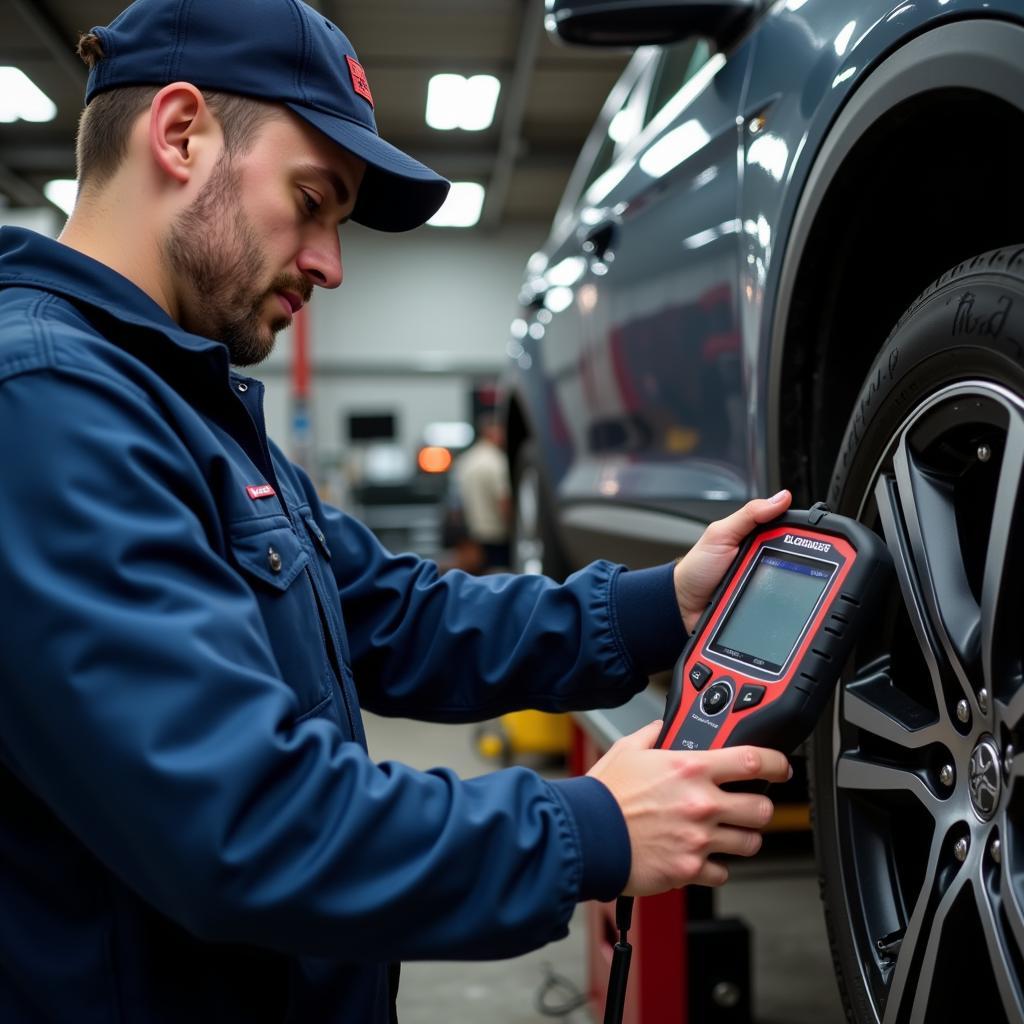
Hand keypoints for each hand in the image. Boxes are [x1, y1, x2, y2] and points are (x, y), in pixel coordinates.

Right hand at [587, 721, 790, 895]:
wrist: (584, 835)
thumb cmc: (602, 794)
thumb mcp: (627, 750)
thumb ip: (653, 734)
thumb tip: (665, 727)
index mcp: (690, 769)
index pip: (753, 762)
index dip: (777, 764)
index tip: (781, 768)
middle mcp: (701, 804)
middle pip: (762, 809)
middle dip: (759, 807)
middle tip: (748, 806)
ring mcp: (698, 840)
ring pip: (750, 843)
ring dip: (742, 838)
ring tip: (725, 833)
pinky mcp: (689, 870)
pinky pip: (722, 873)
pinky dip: (715, 867)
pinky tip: (699, 856)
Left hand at [673, 490, 791, 632]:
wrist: (685, 603)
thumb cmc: (698, 568)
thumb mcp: (720, 534)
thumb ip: (748, 515)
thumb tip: (780, 498)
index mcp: (755, 535)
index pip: (787, 529)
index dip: (798, 532)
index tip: (804, 536)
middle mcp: (763, 556)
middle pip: (793, 557)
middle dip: (787, 563)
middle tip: (761, 565)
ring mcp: (764, 579)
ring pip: (790, 581)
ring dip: (783, 585)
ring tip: (761, 585)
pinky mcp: (763, 600)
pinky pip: (779, 601)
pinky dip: (778, 603)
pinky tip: (772, 603)